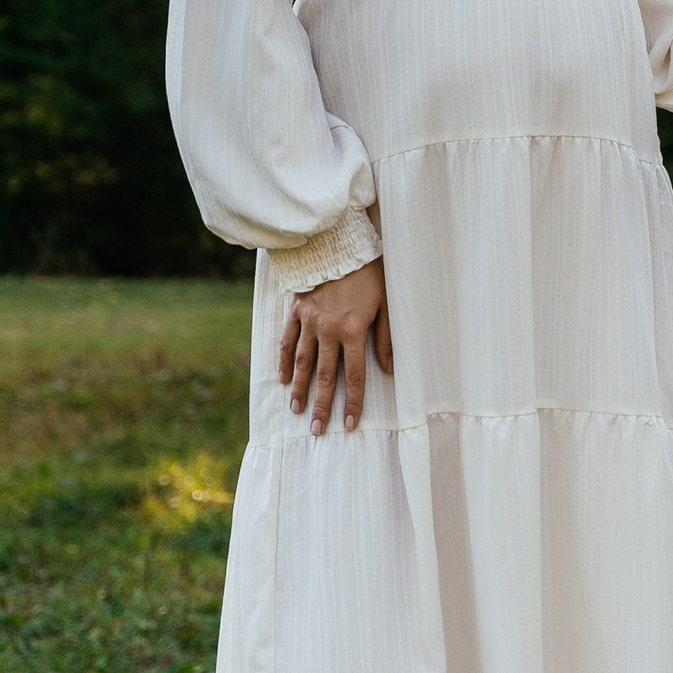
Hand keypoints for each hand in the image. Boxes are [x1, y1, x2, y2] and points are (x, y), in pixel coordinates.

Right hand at [279, 260, 392, 436]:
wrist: (336, 242)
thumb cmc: (368, 270)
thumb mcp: (386, 302)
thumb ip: (386, 337)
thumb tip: (390, 369)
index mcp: (353, 331)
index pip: (355, 375)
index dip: (353, 402)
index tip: (349, 425)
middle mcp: (328, 331)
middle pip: (326, 376)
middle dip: (322, 405)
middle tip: (317, 430)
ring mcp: (309, 321)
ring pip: (303, 363)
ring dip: (300, 389)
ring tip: (297, 410)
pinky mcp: (296, 311)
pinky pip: (287, 341)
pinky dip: (284, 361)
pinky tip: (282, 379)